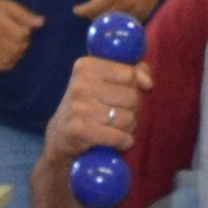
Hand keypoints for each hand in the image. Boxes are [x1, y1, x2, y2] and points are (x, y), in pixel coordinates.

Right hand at [0, 0, 42, 71]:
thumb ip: (25, 15)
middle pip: (15, 48)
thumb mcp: (9, 5)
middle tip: (21, 38)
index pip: (20, 35)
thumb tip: (42, 22)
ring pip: (8, 59)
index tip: (23, 28)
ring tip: (15, 46)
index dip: (26, 33)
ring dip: (17, 55)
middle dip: (23, 45)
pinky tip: (9, 56)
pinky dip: (7, 64)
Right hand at [51, 48, 144, 162]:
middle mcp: (80, 84)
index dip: (132, 88)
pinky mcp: (79, 130)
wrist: (60, 136)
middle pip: (132, 97)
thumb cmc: (90, 105)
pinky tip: (116, 142)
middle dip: (131, 110)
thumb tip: (147, 82)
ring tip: (113, 128)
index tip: (119, 95)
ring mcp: (78, 107)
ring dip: (128, 128)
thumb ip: (132, 72)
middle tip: (116, 115)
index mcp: (86, 65)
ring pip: (128, 118)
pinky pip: (119, 137)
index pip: (129, 74)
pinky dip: (124, 142)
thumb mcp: (106, 81)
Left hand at [75, 0, 184, 25]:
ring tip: (97, 14)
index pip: (93, 8)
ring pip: (112, 24)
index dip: (81, 10)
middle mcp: (124, 5)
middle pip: (101, 18)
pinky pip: (124, 25)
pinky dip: (115, 23)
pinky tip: (111, 18)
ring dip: (102, 21)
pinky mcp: (142, 17)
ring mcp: (134, 13)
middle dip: (90, 16)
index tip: (75, 9)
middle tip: (86, 10)